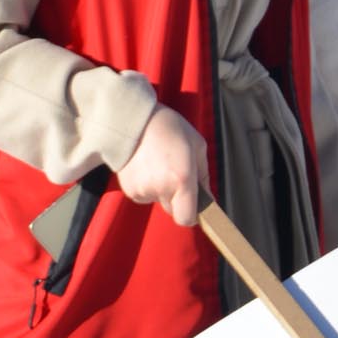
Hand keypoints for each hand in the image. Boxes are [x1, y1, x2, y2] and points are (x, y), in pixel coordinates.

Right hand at [116, 104, 207, 227]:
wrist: (133, 120)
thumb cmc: (170, 129)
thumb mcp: (197, 145)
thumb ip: (203, 176)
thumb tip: (208, 198)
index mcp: (182, 178)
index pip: (186, 218)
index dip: (191, 214)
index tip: (193, 205)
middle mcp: (162, 188)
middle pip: (173, 209)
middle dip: (177, 198)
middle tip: (174, 173)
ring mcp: (143, 190)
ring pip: (158, 201)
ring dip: (161, 190)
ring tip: (158, 165)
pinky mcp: (129, 189)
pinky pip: (144, 196)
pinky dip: (147, 186)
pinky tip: (146, 167)